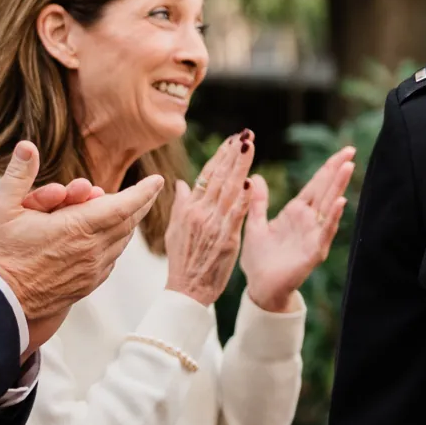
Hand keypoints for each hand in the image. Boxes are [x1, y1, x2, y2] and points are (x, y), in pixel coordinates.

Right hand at [0, 143, 164, 348]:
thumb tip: (28, 146)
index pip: (123, 206)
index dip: (143, 192)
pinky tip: (106, 238)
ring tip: (123, 210)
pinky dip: (113, 244)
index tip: (157, 180)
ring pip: (120, 242)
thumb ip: (19, 175)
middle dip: (137, 204)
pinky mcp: (86, 286)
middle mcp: (92, 251)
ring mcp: (91, 271)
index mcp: (77, 228)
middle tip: (146, 191)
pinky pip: (110, 260)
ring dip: (124, 223)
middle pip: (127, 223)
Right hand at [163, 133, 254, 305]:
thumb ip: (181, 205)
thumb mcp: (175, 230)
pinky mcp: (225, 239)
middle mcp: (200, 212)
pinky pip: (235, 215)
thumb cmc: (182, 261)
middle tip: (246, 134)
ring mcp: (212, 224)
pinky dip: (242, 198)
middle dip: (234, 154)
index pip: (207, 175)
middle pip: (219, 177)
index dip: (221, 156)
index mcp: (189, 208)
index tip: (233, 140)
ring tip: (249, 146)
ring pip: (228, 190)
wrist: (187, 290)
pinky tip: (249, 182)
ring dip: (240, 167)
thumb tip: (181, 182)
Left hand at [240, 144, 354, 312]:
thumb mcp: (254, 224)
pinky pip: (325, 232)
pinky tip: (340, 202)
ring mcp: (313, 236)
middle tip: (351, 150)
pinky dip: (333, 217)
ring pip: (329, 206)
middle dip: (338, 171)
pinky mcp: (314, 252)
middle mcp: (308, 221)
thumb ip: (258, 201)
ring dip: (338, 187)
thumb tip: (256, 177)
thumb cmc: (259, 260)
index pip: (315, 185)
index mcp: (296, 213)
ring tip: (348, 167)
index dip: (327, 168)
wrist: (260, 288)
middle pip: (325, 190)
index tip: (342, 152)